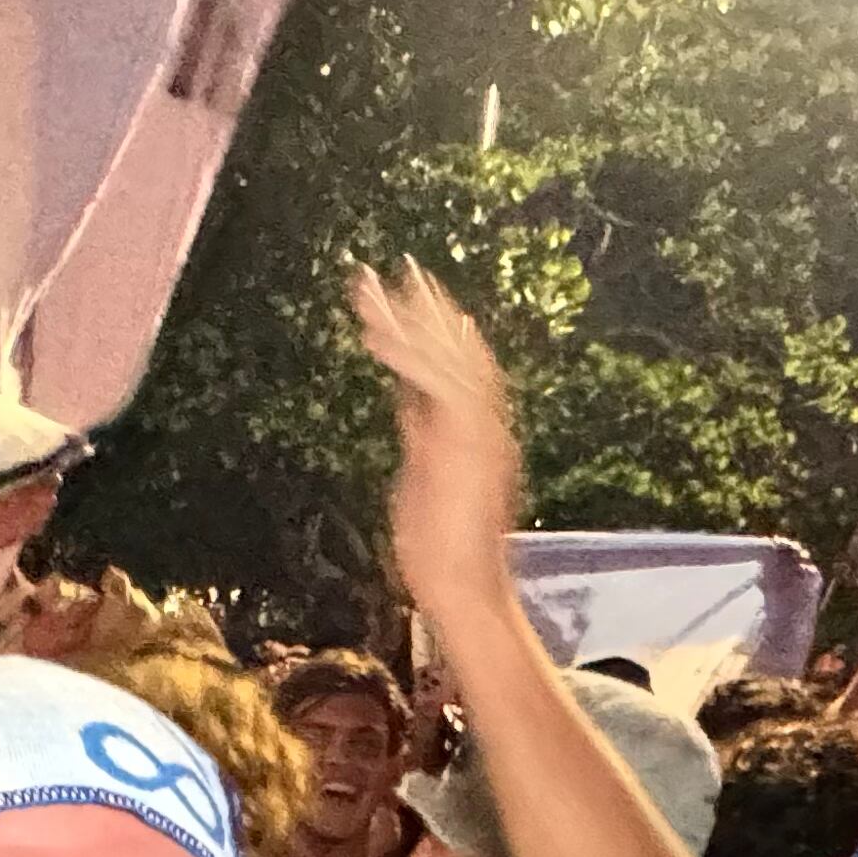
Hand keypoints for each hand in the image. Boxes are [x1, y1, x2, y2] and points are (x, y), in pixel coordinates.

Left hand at [350, 260, 522, 617]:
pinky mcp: (464, 442)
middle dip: (429, 308)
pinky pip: (433, 383)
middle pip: (459, 350)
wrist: (465, 590)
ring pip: (448, 357)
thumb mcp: (422, 479)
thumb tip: (406, 403)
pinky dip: (403, 354)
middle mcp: (485, 424)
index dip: (436, 329)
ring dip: (412, 319)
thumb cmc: (440, 551)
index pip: (457, 367)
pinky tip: (372, 333)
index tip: (415, 297)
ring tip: (376, 287)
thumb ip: (418, 435)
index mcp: (477, 432)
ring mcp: (479, 431)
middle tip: (402, 266)